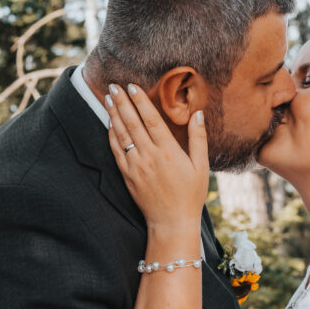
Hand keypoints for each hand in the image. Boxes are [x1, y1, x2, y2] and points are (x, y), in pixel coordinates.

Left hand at [105, 83, 208, 234]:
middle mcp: (149, 156)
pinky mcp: (128, 175)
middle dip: (122, 102)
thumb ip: (198, 139)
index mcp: (168, 152)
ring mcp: (136, 166)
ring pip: (122, 135)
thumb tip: (198, 114)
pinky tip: (109, 123)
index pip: (151, 120)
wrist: (171, 222)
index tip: (132, 86)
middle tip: (113, 85)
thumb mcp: (201, 166)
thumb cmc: (190, 195)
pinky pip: (116, 151)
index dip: (140, 101)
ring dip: (114, 115)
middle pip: (132, 123)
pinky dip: (111, 135)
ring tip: (108, 98)